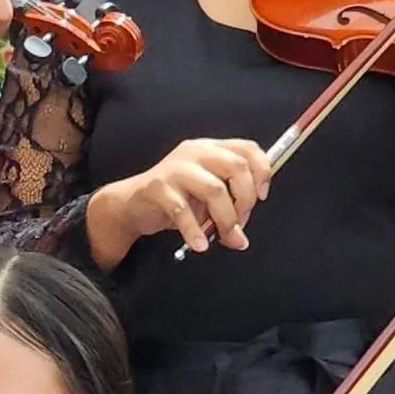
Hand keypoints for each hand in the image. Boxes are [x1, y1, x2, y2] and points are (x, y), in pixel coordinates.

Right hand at [86, 137, 271, 269]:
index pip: (248, 150)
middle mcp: (195, 152)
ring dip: (225, 218)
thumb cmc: (173, 198)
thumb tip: (240, 240)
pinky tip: (200, 244)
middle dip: (245, 199)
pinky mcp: (158, 187)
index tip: (261, 197)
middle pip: (236, 167)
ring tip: (223, 235)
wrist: (133, 204)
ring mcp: (176, 168)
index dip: (262, 172)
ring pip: (215, 189)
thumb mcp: (205, 202)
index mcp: (211, 149)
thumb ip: (227, 214)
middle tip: (240, 221)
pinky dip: (195, 231)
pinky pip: (183, 211)